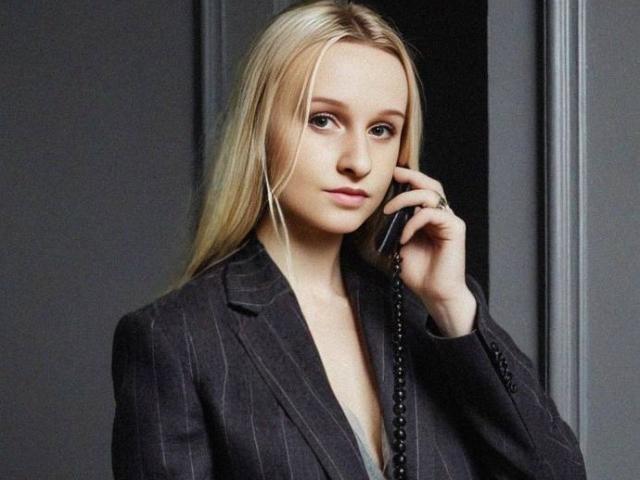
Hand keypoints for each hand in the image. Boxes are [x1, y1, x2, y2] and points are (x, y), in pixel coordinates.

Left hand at [382, 166, 476, 336]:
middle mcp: (441, 215)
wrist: (434, 293)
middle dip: (411, 176)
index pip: (420, 190)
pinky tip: (403, 236)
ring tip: (388, 212)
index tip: (388, 175)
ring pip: (431, 195)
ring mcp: (449, 220)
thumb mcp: (397, 244)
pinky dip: (414, 222)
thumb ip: (393, 227)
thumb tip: (378, 211)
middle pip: (430, 184)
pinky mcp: (456, 228)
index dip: (407, 179)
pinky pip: (432, 214)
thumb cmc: (418, 272)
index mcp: (428, 216)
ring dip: (406, 199)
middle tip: (393, 175)